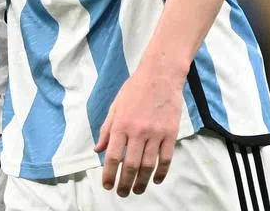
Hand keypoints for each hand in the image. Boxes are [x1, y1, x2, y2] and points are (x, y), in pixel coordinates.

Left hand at [95, 64, 181, 196]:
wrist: (160, 75)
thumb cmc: (135, 89)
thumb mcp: (115, 106)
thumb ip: (106, 129)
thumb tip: (98, 150)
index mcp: (121, 124)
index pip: (113, 156)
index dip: (109, 174)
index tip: (107, 186)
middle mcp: (138, 131)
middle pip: (130, 165)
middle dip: (124, 183)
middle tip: (122, 194)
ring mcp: (156, 133)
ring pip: (148, 165)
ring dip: (141, 182)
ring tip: (137, 190)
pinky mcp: (171, 133)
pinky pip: (166, 158)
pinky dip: (161, 172)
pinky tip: (156, 180)